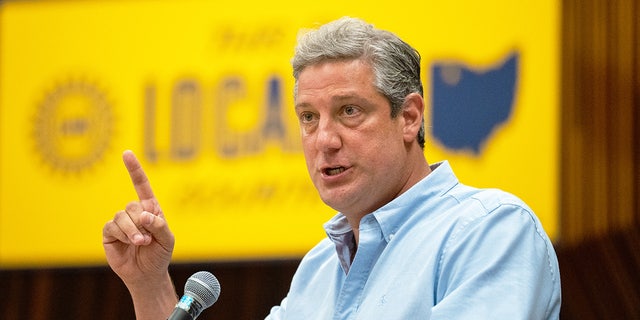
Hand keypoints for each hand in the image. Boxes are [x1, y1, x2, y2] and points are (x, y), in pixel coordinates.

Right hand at [102, 150, 174, 286]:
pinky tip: (128, 243)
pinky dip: (122, 234)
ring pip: (121, 216)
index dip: (134, 169)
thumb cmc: (159, 254)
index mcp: (150, 208)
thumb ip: (159, 225)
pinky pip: (112, 227)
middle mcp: (134, 212)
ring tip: (140, 243)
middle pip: (132, 206)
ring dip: (132, 231)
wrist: (147, 274)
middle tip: (147, 239)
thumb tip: (144, 215)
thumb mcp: (167, 240)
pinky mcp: (110, 233)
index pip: (141, 185)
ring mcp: (121, 222)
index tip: (126, 153)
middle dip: (141, 223)